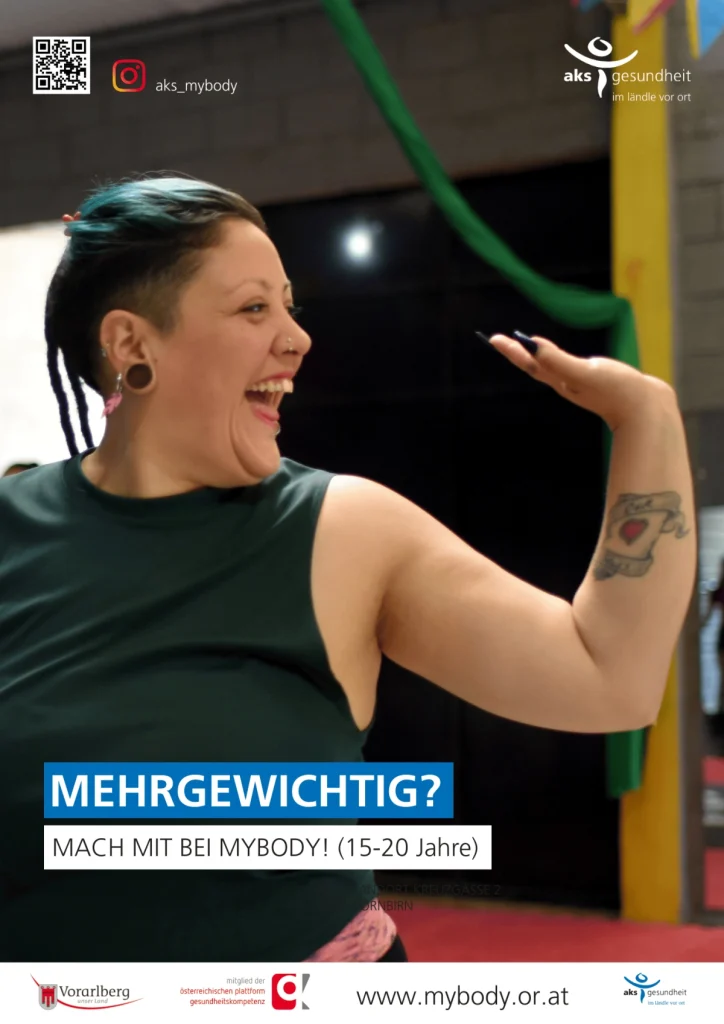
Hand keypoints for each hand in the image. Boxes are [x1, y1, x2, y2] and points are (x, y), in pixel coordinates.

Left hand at [488, 333, 676, 431]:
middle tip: (499, 339)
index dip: (511, 350)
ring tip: (522, 345)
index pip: (529, 363)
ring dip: (533, 356)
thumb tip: (532, 347)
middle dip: (517, 352)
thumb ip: (557, 360)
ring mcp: (580, 384)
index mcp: (560, 380)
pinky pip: (566, 367)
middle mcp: (566, 383)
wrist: (646, 408)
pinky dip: (555, 358)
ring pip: (549, 367)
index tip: (494, 338)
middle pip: (534, 365)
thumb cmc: (616, 390)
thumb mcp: (584, 372)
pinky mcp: (594, 382)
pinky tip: (556, 356)